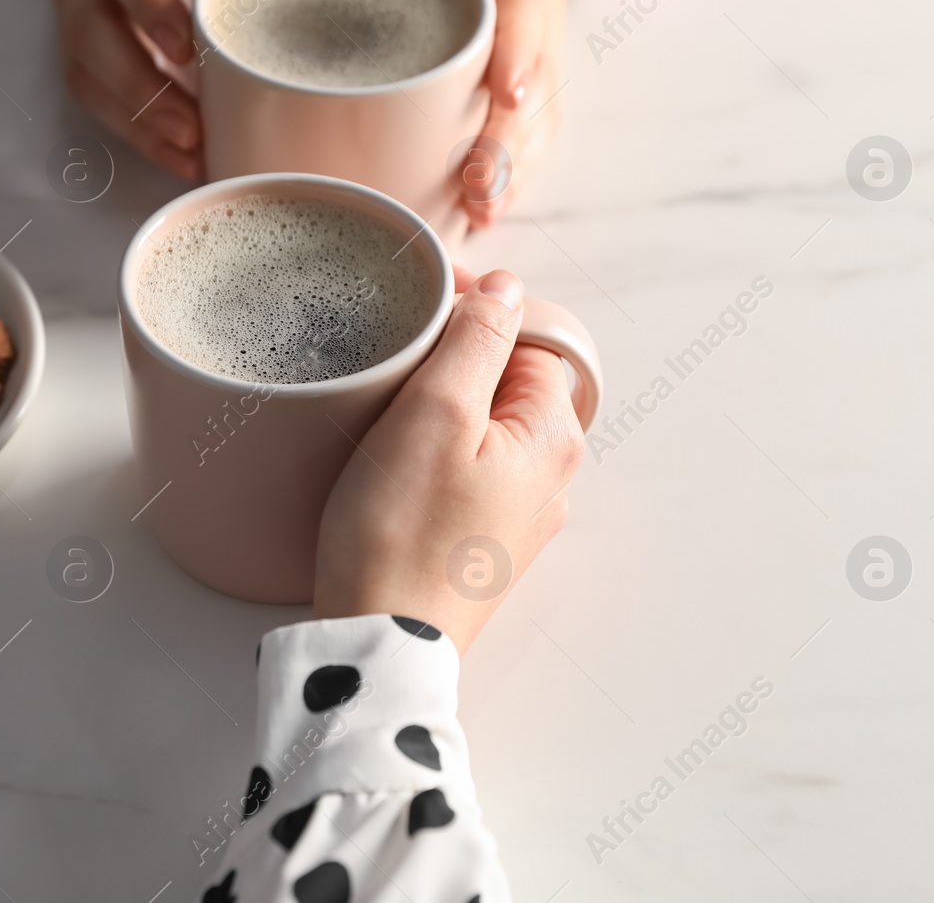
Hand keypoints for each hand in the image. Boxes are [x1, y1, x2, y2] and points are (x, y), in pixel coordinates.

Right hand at [22, 0, 242, 178]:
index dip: (147, 4)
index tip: (184, 48)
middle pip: (92, 32)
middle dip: (140, 87)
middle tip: (190, 126)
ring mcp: (70, 5)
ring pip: (85, 71)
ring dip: (135, 120)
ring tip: (187, 154)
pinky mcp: (76, 38)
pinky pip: (91, 88)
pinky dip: (128, 127)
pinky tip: (173, 152)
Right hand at [314, 268, 585, 652]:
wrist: (380, 644)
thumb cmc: (401, 534)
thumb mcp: (436, 414)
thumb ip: (477, 339)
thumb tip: (507, 288)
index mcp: (553, 434)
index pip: (526, 334)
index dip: (472, 312)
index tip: (416, 314)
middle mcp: (552, 475)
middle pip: (506, 379)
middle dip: (451, 363)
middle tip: (391, 374)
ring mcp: (519, 513)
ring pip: (483, 425)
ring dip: (438, 409)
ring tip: (384, 421)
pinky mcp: (481, 542)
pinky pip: (467, 470)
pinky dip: (434, 453)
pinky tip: (395, 469)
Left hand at [403, 0, 598, 228]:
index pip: (527, 8)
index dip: (520, 53)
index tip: (506, 95)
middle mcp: (541, 12)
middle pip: (540, 80)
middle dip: (513, 137)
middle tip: (482, 184)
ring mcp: (541, 50)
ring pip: (542, 115)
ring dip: (517, 168)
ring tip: (483, 212)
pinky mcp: (530, 78)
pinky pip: (533, 128)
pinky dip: (515, 172)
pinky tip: (486, 212)